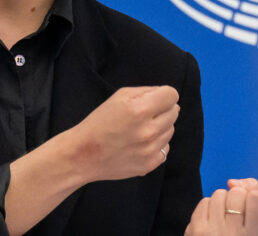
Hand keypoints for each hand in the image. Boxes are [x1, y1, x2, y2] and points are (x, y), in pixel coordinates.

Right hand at [64, 86, 178, 181]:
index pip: (172, 95)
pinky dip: (156, 144)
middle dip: (162, 110)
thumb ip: (147, 92)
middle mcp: (148, 131)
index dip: (163, 95)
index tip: (153, 100)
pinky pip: (165, 148)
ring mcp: (150, 150)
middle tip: (142, 116)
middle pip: (174, 112)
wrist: (84, 154)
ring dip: (159, 127)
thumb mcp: (119, 97)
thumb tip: (172, 99)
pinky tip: (139, 144)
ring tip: (139, 130)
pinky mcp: (150, 164)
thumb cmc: (100, 122)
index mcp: (140, 110)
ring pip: (170, 130)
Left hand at [185, 178, 257, 235]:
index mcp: (254, 235)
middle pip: (237, 193)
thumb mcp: (256, 233)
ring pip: (219, 194)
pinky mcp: (194, 230)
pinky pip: (203, 202)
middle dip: (237, 197)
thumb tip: (238, 181)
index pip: (257, 197)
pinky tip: (212, 220)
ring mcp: (211, 232)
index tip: (251, 205)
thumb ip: (255, 206)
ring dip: (222, 201)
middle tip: (236, 213)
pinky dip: (208, 207)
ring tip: (224, 218)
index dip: (254, 196)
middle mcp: (233, 234)